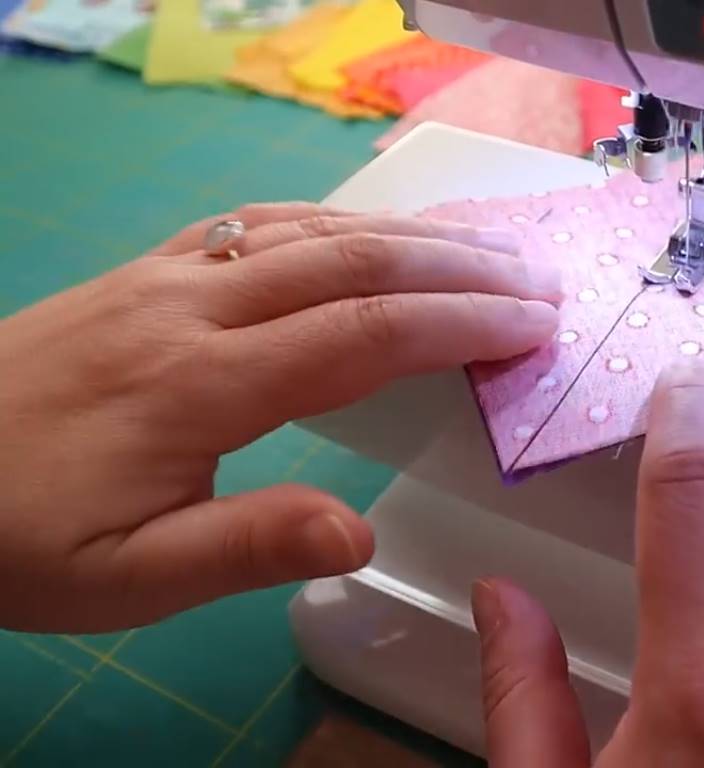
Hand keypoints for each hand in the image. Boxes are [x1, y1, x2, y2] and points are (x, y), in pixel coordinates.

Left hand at [0, 202, 561, 631]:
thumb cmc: (14, 537)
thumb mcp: (122, 579)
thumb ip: (245, 547)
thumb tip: (362, 530)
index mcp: (199, 383)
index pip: (360, 332)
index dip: (459, 322)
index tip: (533, 325)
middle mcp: (191, 306)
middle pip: (353, 261)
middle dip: (460, 266)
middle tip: (541, 280)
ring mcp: (164, 278)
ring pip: (310, 230)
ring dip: (411, 234)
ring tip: (487, 247)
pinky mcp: (143, 274)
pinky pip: (255, 223)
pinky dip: (335, 221)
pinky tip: (369, 232)